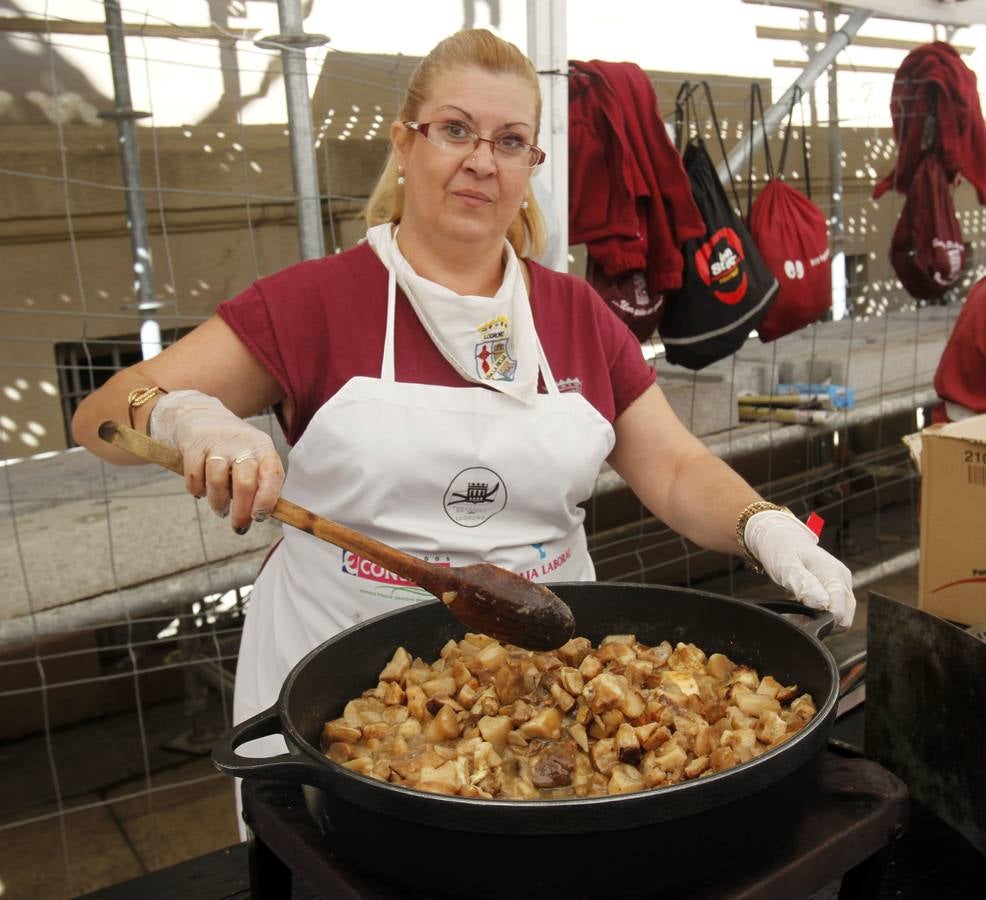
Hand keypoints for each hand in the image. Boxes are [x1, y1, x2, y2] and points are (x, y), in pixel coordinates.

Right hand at [150, 390, 283, 531]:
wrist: (202, 417)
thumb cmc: (234, 449)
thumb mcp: (254, 457)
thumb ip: (259, 483)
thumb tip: (260, 517)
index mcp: (263, 448)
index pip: (272, 474)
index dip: (267, 499)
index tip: (258, 517)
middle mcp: (243, 444)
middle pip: (245, 482)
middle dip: (241, 511)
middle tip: (239, 526)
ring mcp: (217, 444)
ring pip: (217, 481)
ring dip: (218, 503)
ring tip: (220, 510)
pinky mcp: (194, 445)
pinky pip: (194, 476)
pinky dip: (196, 490)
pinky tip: (200, 491)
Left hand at [744, 511, 855, 628]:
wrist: (776, 537)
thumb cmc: (780, 548)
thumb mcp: (787, 566)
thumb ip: (804, 584)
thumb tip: (823, 605)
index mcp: (834, 574)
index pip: (841, 611)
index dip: (823, 621)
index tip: (801, 621)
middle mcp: (841, 580)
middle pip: (844, 617)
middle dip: (821, 624)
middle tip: (794, 620)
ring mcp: (837, 584)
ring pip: (837, 616)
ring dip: (816, 621)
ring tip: (792, 616)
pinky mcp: (830, 589)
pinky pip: (829, 610)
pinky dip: (814, 617)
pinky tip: (796, 614)